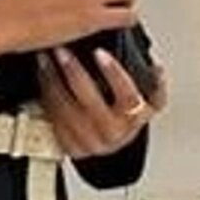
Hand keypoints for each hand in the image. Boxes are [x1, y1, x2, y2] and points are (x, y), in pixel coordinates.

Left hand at [36, 43, 164, 158]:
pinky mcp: (71, 147)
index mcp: (134, 120)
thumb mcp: (147, 103)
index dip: (114, 74)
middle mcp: (113, 134)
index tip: (100, 53)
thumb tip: (156, 69)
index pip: (128, 97)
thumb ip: (152, 85)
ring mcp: (90, 143)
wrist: (110, 147)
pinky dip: (46, 96)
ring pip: (67, 110)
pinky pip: (54, 119)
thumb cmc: (125, 119)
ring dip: (53, 81)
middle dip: (73, 72)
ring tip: (46, 60)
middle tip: (63, 51)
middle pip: (90, 101)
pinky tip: (43, 79)